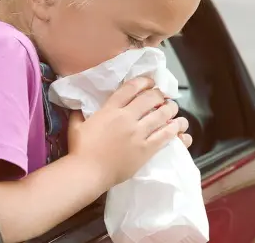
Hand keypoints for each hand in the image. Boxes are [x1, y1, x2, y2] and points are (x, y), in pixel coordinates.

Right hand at [67, 77, 191, 187]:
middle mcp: (127, 118)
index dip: (144, 81)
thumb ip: (79, 113)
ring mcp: (138, 134)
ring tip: (173, 109)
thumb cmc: (80, 150)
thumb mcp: (76, 126)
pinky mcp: (146, 150)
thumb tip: (79, 107)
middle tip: (163, 97)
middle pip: (150, 98)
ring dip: (171, 109)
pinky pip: (165, 136)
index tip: (151, 82)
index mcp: (110, 110)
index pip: (131, 88)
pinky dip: (174, 129)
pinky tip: (179, 126)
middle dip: (160, 94)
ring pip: (162, 115)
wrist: (88, 172)